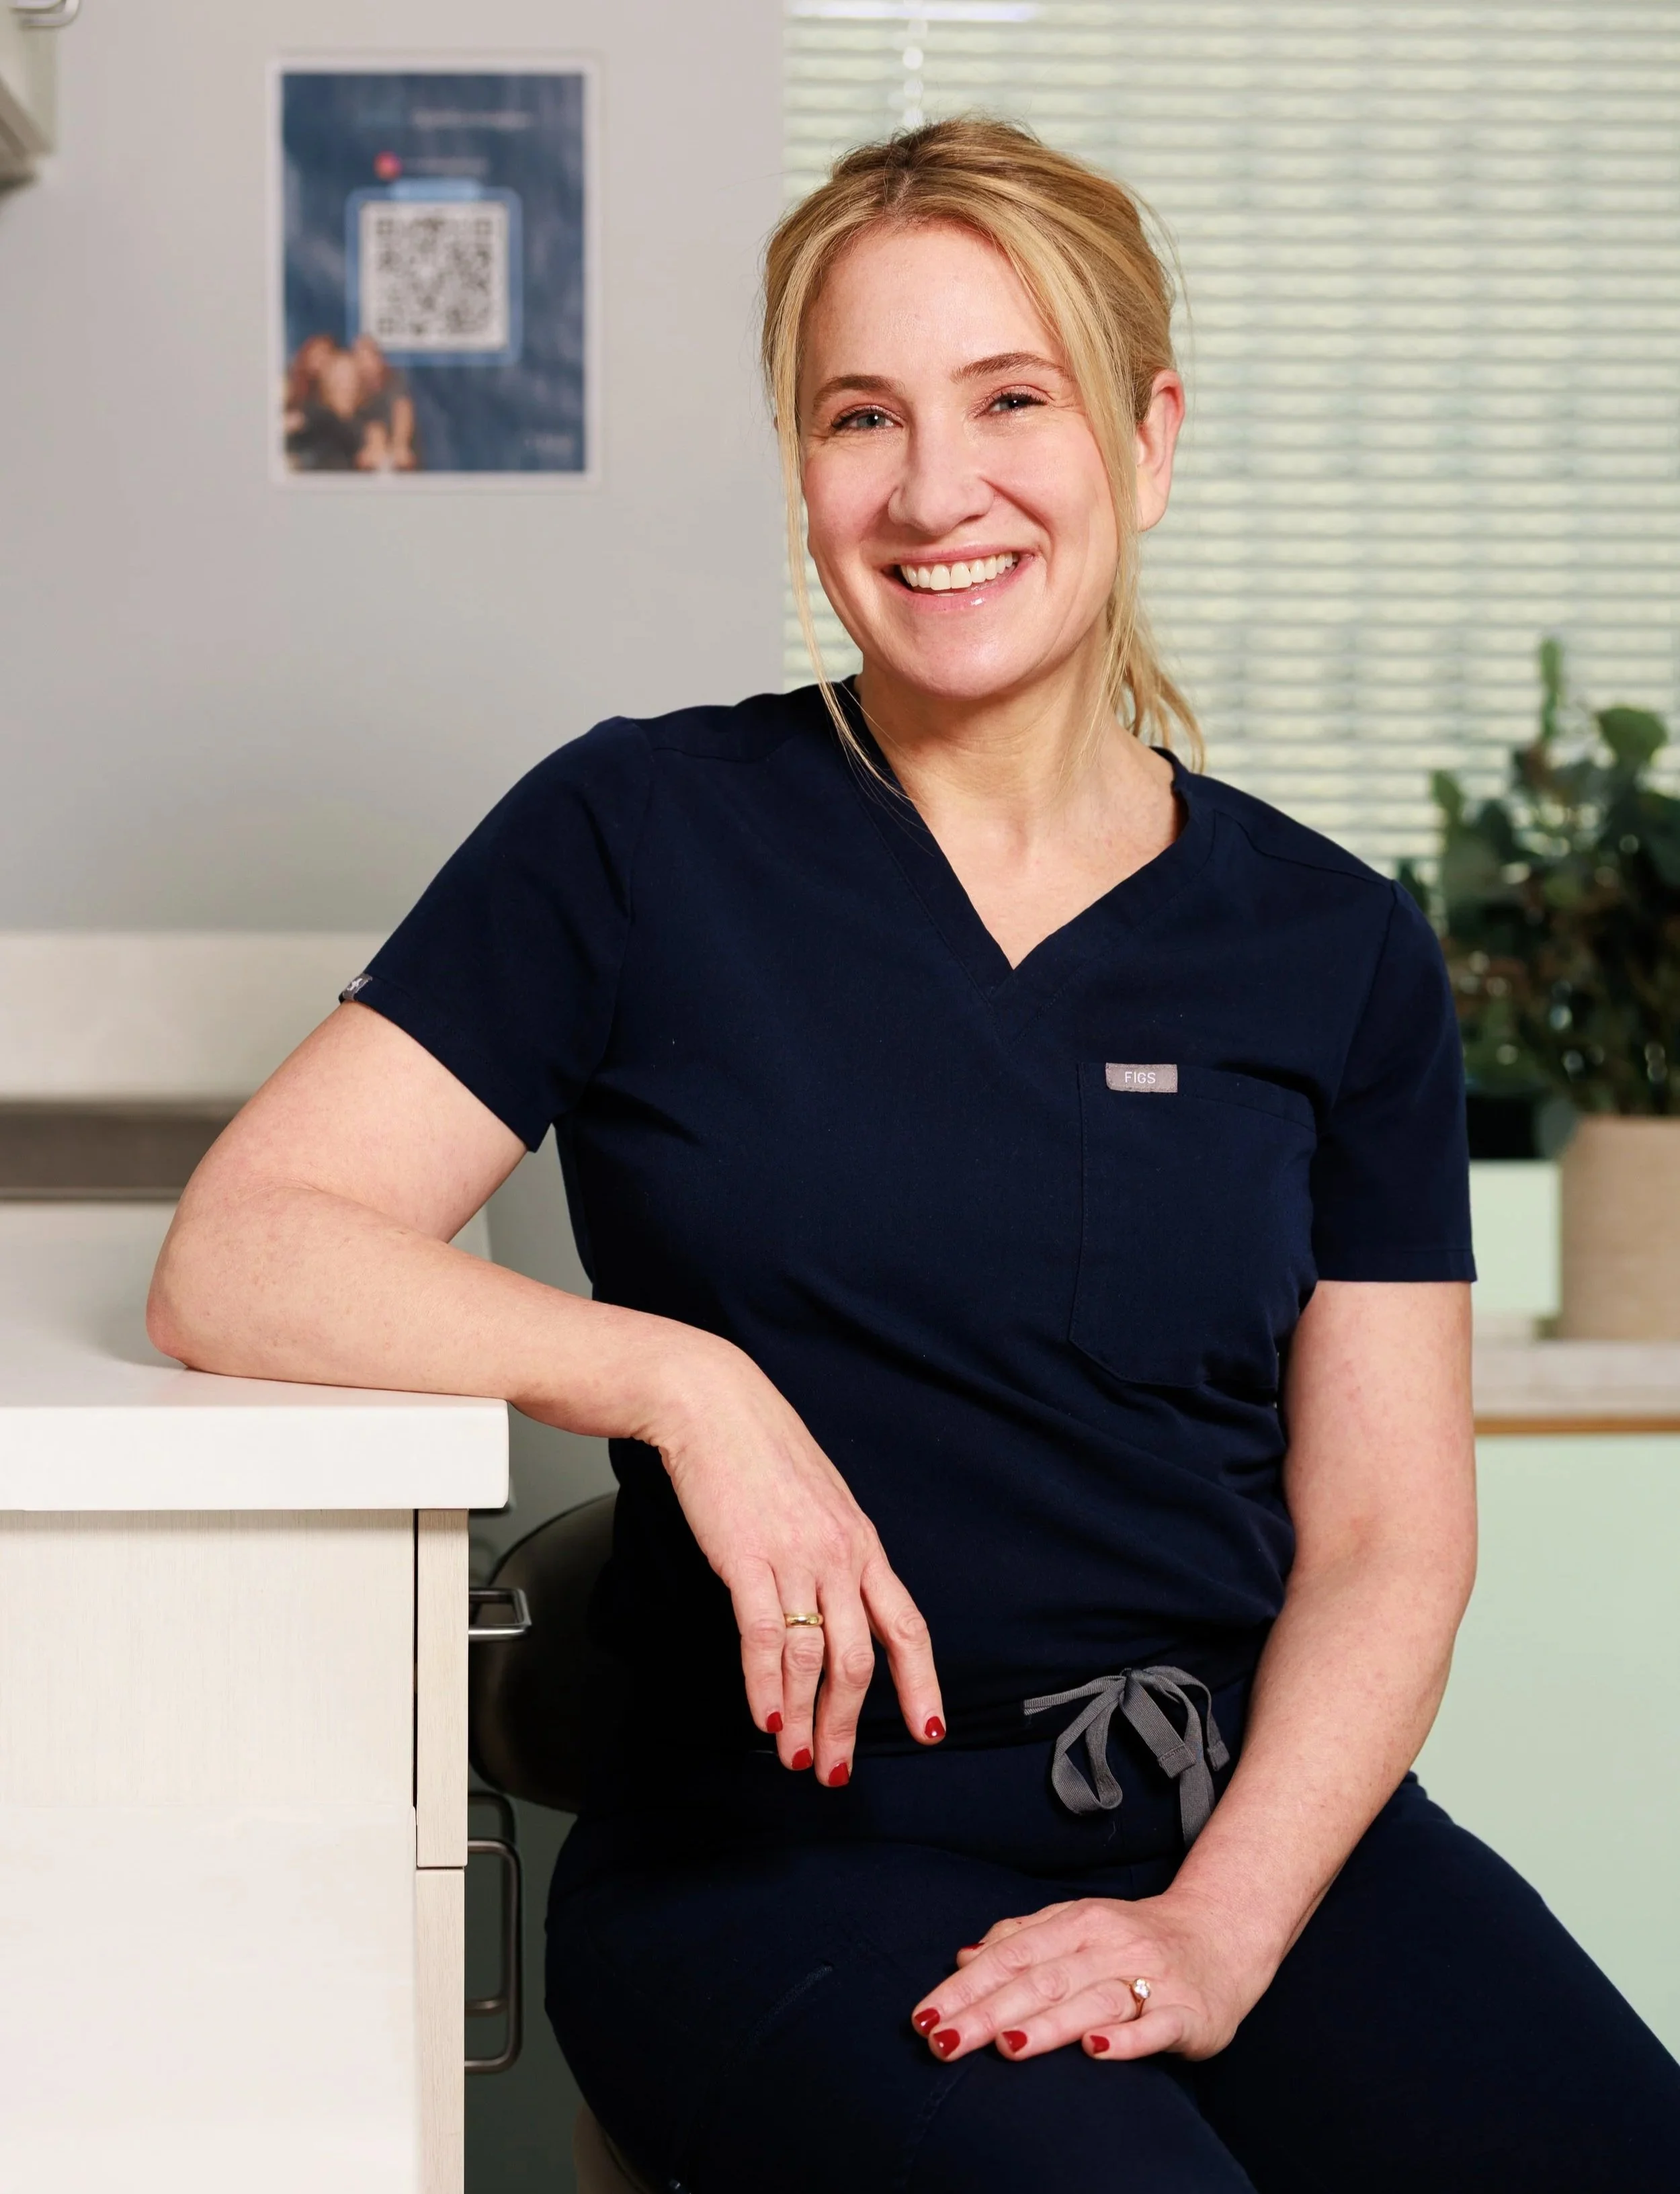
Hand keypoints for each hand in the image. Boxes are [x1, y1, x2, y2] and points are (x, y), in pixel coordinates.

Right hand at [640, 1327, 944, 1784]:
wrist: (714, 1404)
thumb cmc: (761, 1451)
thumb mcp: (820, 1502)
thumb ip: (835, 1554)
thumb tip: (835, 1607)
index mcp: (863, 1543)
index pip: (907, 1627)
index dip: (922, 1684)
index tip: (930, 1730)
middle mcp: (840, 1555)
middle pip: (859, 1659)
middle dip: (848, 1724)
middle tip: (834, 1770)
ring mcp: (795, 1556)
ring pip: (813, 1657)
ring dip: (804, 1718)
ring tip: (795, 1757)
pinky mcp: (747, 1558)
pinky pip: (765, 1636)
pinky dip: (765, 1685)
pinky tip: (764, 1717)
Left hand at [910, 1889, 1274, 2064]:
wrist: (1221, 1935)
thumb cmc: (1135, 1938)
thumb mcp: (1076, 1925)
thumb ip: (1021, 1937)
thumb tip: (962, 1955)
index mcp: (1077, 1923)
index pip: (1011, 1955)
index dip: (965, 1986)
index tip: (924, 2016)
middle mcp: (1110, 1946)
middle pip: (1041, 1980)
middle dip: (988, 2013)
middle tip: (943, 2041)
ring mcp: (1150, 1978)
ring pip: (1092, 2001)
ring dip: (1048, 2024)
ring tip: (1006, 2045)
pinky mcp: (1188, 2012)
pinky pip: (1155, 2026)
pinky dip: (1126, 2039)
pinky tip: (1096, 2049)